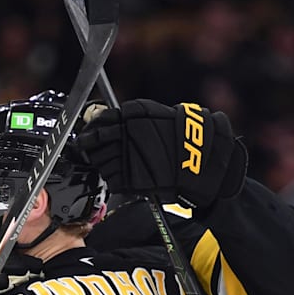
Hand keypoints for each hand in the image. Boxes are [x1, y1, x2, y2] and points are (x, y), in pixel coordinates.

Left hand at [75, 99, 246, 208]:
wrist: (203, 160)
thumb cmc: (186, 138)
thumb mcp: (158, 116)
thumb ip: (135, 118)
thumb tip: (110, 121)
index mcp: (132, 115)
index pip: (99, 121)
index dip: (93, 128)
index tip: (90, 132)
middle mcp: (125, 134)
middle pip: (94, 141)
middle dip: (92, 146)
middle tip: (94, 150)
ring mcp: (125, 157)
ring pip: (100, 161)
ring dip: (102, 163)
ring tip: (112, 164)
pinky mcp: (128, 179)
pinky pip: (111, 179)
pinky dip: (113, 178)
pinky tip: (122, 175)